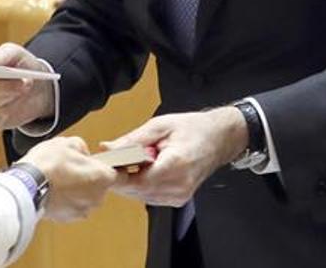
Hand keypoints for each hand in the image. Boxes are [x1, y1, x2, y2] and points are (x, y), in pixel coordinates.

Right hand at [19, 136, 118, 221]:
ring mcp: (83, 210)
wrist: (27, 187)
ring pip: (86, 197)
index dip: (114, 169)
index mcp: (102, 177)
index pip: (121, 176)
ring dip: (77, 190)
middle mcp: (97, 197)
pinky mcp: (68, 218)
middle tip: (73, 168)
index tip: (106, 165)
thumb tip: (82, 152)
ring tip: (59, 179)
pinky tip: (53, 189)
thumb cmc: (48, 165)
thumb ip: (81, 147)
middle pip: (100, 186)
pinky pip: (72, 206)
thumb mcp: (67, 143)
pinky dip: (66, 200)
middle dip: (90, 178)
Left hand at [101, 107, 246, 206]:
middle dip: (121, 176)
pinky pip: (150, 196)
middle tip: (114, 158)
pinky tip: (144, 169)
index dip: (118, 173)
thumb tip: (107, 148)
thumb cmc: (192, 128)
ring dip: (131, 180)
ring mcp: (180, 195)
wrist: (219, 138)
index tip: (106, 161)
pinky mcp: (178, 199)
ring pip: (141, 195)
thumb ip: (132, 140)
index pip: (136, 181)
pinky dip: (142, 184)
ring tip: (131, 161)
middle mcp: (179, 185)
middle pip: (136, 190)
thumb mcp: (159, 126)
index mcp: (176, 165)